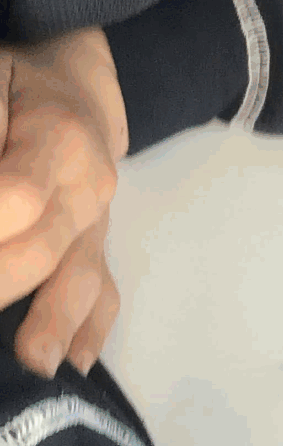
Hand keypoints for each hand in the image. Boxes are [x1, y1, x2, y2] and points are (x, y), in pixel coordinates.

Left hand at [1, 27, 126, 380]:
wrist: (77, 80)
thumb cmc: (16, 78)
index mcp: (60, 137)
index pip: (17, 196)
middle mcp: (89, 186)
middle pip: (43, 250)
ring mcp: (97, 221)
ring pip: (81, 280)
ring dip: (51, 325)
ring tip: (29, 367)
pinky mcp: (95, 245)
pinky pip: (104, 292)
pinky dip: (91, 331)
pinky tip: (71, 364)